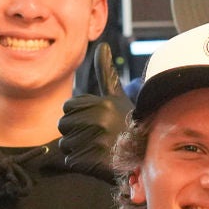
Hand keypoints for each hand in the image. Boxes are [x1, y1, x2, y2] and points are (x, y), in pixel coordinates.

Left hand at [58, 41, 130, 176]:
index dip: (78, 115)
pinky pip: (70, 161)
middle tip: (96, 137)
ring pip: (65, 145)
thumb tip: (102, 44)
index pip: (68, 107)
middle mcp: (99, 121)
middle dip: (75, 132)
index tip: (96, 121)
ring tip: (98, 149)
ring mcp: (96, 142)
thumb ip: (106, 72)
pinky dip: (81, 164)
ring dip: (78, 149)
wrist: (144, 157)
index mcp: (102, 104)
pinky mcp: (93, 162)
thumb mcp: (118, 96)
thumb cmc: (127, 124)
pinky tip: (97, 161)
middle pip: (63, 125)